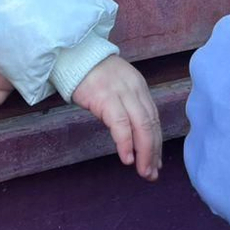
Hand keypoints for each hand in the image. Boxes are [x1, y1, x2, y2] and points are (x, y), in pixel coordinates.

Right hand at [72, 54, 161, 180]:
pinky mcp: (105, 97)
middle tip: (152, 173)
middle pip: (150, 124)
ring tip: (144, 172)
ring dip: (144, 152)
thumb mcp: (117, 87)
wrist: (73, 56)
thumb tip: (134, 137)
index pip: (153, 119)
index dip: (156, 143)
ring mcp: (121, 92)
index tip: (156, 162)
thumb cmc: (92, 75)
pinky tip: (127, 158)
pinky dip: (126, 143)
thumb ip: (127, 106)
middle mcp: (135, 89)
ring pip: (141, 125)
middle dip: (153, 151)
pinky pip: (120, 124)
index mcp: (139, 87)